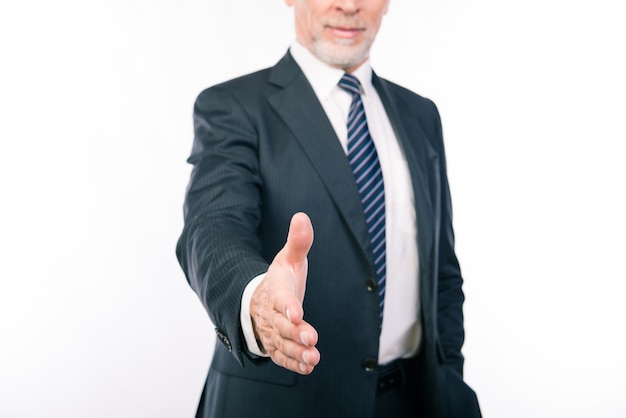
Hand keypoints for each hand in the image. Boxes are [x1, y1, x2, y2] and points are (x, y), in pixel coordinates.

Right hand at [250, 212, 319, 374]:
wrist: (259, 300)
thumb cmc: (281, 278)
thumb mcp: (289, 258)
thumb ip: (298, 241)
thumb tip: (302, 216)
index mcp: (276, 289)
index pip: (280, 298)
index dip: (288, 305)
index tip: (297, 312)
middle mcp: (271, 313)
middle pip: (281, 325)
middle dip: (295, 333)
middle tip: (311, 339)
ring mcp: (272, 331)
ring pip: (282, 344)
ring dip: (297, 352)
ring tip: (313, 357)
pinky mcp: (276, 345)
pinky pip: (282, 356)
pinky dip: (293, 363)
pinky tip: (308, 366)